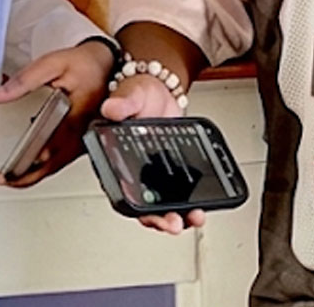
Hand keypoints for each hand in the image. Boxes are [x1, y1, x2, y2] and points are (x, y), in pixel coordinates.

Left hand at [0, 39, 113, 186]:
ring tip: (12, 176)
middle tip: (4, 179)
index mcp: (76, 115)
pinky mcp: (85, 138)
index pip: (50, 147)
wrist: (109, 63)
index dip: (29, 163)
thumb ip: (24, 80)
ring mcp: (86, 137)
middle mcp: (83, 131)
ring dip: (36, 174)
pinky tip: (32, 165)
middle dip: (27, 177)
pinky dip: (47, 166)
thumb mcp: (53, 64)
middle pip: (54, 164)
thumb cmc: (86, 64)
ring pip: (60, 165)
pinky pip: (65, 159)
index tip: (8, 173)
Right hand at [99, 72, 206, 234]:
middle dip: (159, 219)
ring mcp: (153, 174)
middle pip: (143, 205)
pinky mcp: (171, 171)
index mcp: (116, 158)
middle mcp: (134, 171)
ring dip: (178, 215)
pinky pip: (180, 191)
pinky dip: (191, 201)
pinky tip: (202, 206)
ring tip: (193, 219)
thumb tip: (112, 108)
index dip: (133, 208)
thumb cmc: (140, 92)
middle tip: (174, 224)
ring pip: (162, 204)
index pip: (121, 190)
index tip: (145, 215)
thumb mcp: (132, 93)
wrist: (162, 89)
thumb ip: (124, 102)